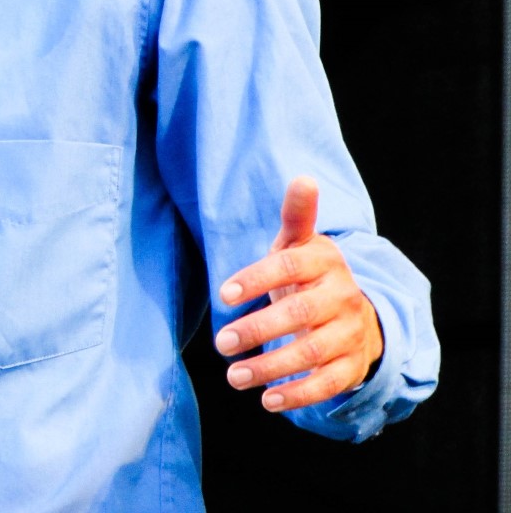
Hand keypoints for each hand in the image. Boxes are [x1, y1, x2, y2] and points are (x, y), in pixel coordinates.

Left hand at [215, 175, 383, 411]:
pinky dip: (299, 395)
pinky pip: (329, 383)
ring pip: (313, 352)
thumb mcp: (300, 244)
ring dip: (272, 367)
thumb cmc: (310, 274)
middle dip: (258, 330)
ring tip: (234, 376)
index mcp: (325, 261)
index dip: (256, 279)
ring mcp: (351, 332)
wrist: (358, 310)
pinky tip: (268, 400)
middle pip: (300, 314)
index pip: (289, 267)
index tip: (223, 295)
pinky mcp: (354, 365)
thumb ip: (297, 216)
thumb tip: (303, 178)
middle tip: (221, 344)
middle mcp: (342, 296)